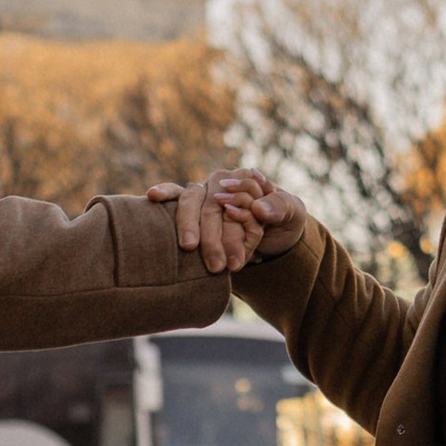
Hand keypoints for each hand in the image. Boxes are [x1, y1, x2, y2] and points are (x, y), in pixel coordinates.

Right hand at [149, 171, 309, 269]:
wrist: (274, 238)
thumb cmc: (283, 222)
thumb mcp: (293, 214)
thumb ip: (280, 207)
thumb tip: (259, 208)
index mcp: (246, 178)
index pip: (237, 197)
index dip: (235, 227)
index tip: (237, 259)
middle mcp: (222, 183)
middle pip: (211, 204)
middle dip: (213, 237)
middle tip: (218, 266)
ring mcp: (205, 194)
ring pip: (190, 202)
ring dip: (189, 225)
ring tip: (189, 247)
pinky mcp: (192, 208)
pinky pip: (176, 196)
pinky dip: (165, 193)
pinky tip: (153, 196)